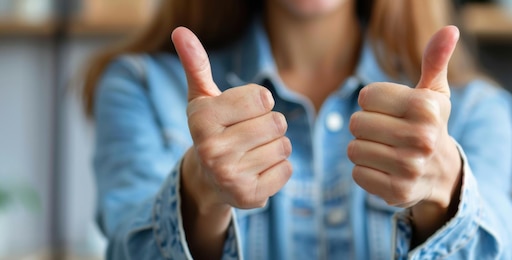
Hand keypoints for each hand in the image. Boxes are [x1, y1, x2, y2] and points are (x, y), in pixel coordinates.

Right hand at [173, 27, 292, 209]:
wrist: (207, 180)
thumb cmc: (212, 130)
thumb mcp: (203, 98)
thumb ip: (196, 65)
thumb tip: (181, 31)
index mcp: (202, 119)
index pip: (262, 98)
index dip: (260, 103)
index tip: (244, 113)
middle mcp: (212, 149)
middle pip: (276, 122)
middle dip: (269, 125)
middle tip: (250, 135)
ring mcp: (230, 176)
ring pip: (283, 145)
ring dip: (275, 146)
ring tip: (253, 152)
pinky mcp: (249, 196)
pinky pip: (287, 169)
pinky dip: (279, 168)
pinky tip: (258, 169)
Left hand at [348, 26, 461, 210]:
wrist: (442, 173)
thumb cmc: (430, 125)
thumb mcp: (434, 93)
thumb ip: (435, 60)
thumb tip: (448, 30)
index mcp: (427, 107)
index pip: (366, 96)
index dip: (373, 102)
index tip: (391, 110)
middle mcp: (422, 138)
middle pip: (356, 122)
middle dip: (365, 126)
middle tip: (385, 132)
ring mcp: (410, 167)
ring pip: (353, 148)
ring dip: (363, 148)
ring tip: (384, 149)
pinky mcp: (397, 191)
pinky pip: (357, 173)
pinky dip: (365, 170)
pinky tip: (384, 168)